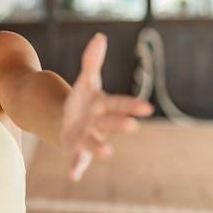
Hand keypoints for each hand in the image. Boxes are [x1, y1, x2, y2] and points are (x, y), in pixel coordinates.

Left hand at [60, 33, 153, 181]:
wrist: (65, 120)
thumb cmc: (82, 101)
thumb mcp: (86, 81)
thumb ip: (91, 61)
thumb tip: (99, 37)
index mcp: (104, 106)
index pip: (119, 104)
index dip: (131, 105)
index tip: (147, 108)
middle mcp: (99, 124)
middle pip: (109, 123)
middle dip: (120, 124)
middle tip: (132, 127)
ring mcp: (88, 137)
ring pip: (94, 142)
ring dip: (99, 147)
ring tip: (107, 153)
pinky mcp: (75, 149)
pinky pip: (76, 159)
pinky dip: (76, 167)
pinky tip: (73, 176)